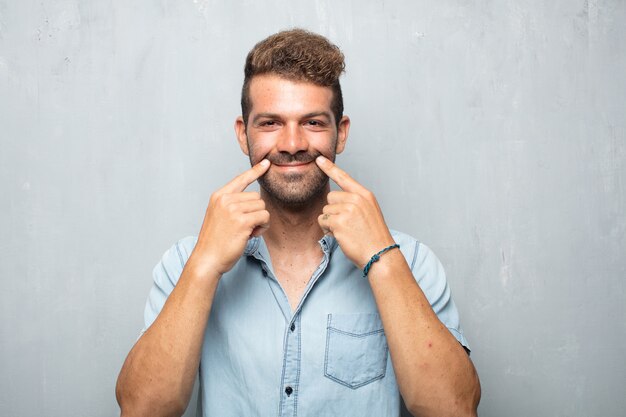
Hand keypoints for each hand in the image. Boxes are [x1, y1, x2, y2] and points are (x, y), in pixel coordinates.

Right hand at [189, 159, 270, 275]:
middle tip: (245, 226)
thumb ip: (232, 204)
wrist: (207, 259)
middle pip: (256, 197)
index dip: (255, 171)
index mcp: (219, 196)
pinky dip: (262, 227)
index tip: (266, 163)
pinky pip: (264, 217)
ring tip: (246, 231)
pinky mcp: (242, 221)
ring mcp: (233, 209)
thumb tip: (254, 200)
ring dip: (260, 221)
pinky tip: (251, 235)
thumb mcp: (219, 216)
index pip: (240, 179)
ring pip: (262, 207)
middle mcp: (225, 200)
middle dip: (256, 212)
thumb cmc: (215, 241)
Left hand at [315, 156, 394, 269]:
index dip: (330, 167)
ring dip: (330, 222)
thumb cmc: (374, 237)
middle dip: (333, 211)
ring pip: (326, 210)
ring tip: (346, 231)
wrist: (380, 254)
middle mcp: (356, 199)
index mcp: (365, 195)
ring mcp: (347, 209)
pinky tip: (341, 236)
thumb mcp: (369, 212)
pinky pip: (323, 221)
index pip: (344, 177)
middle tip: (346, 224)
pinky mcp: (339, 221)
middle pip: (331, 197)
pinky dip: (328, 230)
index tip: (319, 159)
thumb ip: (355, 202)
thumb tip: (335, 201)